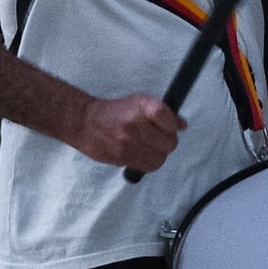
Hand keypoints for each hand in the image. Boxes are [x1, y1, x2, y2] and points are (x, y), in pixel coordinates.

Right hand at [70, 92, 184, 170]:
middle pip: (169, 141)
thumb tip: (182, 124)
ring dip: (159, 154)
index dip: (173, 124)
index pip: (168, 117)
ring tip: (150, 147)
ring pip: (161, 157)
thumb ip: (162, 112)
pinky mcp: (123, 157)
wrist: (85, 122)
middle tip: (160, 138)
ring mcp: (129, 142)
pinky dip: (150, 162)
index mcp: (142, 106)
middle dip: (168, 141)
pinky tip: (143, 154)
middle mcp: (135, 123)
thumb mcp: (138, 102)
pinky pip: (149, 166)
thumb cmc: (113, 112)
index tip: (171, 126)